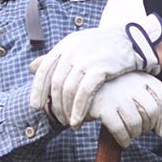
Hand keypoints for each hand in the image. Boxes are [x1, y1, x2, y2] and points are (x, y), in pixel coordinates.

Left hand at [30, 19, 161, 126]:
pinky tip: (78, 120)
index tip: (36, 106)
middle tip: (58, 119)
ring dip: (66, 110)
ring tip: (69, 123)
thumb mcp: (76, 46)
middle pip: (56, 83)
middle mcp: (73, 50)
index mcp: (65, 45)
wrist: (132, 39)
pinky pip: (84, 93)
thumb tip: (30, 67)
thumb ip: (55, 58)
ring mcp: (86, 59)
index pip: (44, 69)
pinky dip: (78, 109)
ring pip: (68, 90)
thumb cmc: (102, 46)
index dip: (37, 89)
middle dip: (54, 104)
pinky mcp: (100, 68)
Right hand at [85, 71, 161, 146]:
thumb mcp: (136, 91)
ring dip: (134, 134)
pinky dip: (124, 139)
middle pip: (151, 112)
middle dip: (147, 127)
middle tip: (137, 130)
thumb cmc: (112, 91)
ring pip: (137, 123)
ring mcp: (117, 94)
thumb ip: (158, 101)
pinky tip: (122, 139)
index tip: (160, 132)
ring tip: (127, 133)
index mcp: (141, 77)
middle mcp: (130, 83)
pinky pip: (120, 129)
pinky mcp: (103, 107)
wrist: (79, 88)